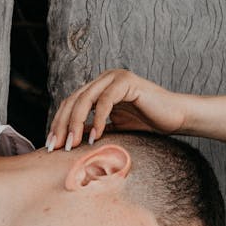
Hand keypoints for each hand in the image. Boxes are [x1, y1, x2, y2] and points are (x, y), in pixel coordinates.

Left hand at [47, 69, 188, 149]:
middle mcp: (103, 79)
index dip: (58, 124)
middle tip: (57, 148)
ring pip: (85, 99)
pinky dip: (97, 119)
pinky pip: (105, 100)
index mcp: (97, 89)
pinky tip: (95, 137)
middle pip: (72, 100)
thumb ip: (92, 130)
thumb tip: (69, 143)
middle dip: (62, 125)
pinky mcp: (126, 81)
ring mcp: (114, 78)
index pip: (70, 104)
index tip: (51, 147)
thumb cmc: (147, 125)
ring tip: (72, 145)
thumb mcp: (113, 130)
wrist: (174, 118)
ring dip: (76, 123)